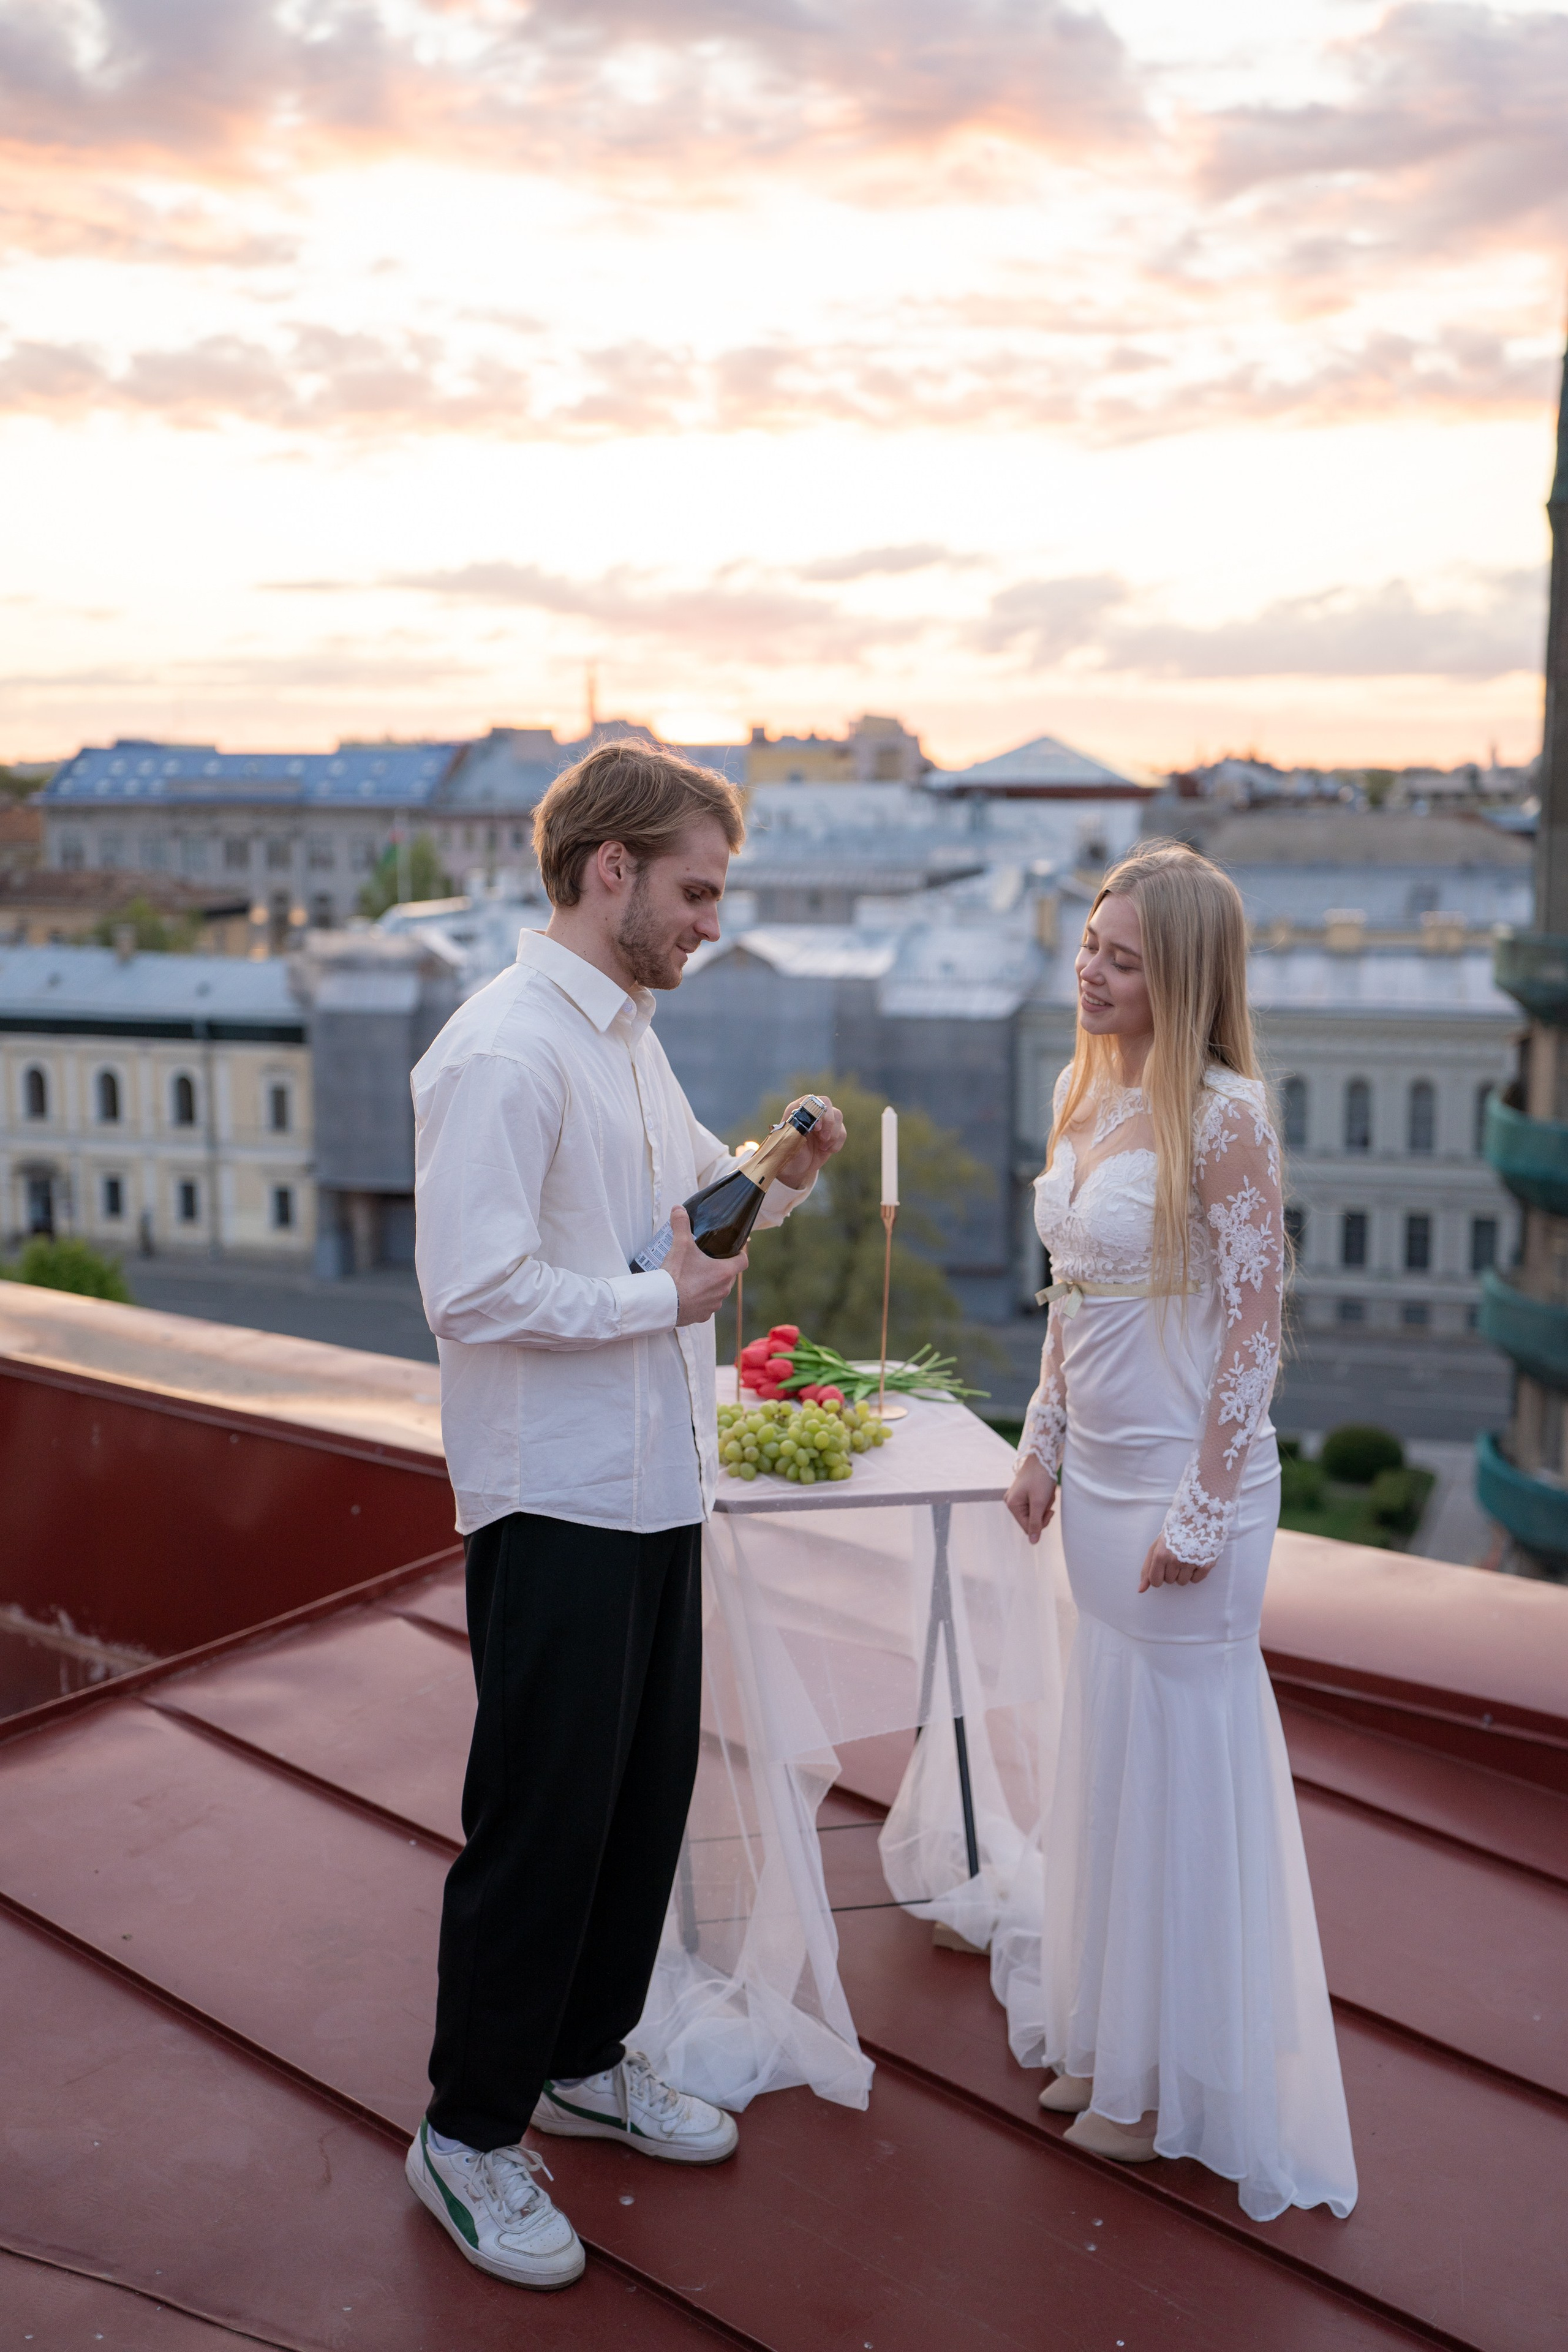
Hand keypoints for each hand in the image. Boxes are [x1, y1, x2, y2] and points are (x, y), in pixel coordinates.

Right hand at [667, 1206, 745, 1326]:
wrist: (662, 1303)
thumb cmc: (676, 1275)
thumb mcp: (680, 1245)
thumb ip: (681, 1225)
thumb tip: (678, 1209)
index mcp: (724, 1272)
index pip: (743, 1261)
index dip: (740, 1254)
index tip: (733, 1250)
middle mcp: (723, 1290)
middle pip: (729, 1276)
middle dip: (720, 1269)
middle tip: (706, 1261)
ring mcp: (713, 1305)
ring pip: (717, 1292)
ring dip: (710, 1285)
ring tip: (694, 1277)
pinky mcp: (702, 1316)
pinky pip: (705, 1305)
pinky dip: (699, 1299)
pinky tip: (687, 1293)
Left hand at [775, 1093, 845, 1188]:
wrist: (798, 1169)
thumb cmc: (789, 1157)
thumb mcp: (787, 1149)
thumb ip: (794, 1137)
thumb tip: (801, 1129)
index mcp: (795, 1112)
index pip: (809, 1100)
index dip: (815, 1111)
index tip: (816, 1128)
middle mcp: (810, 1112)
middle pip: (826, 1103)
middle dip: (828, 1122)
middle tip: (823, 1138)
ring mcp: (823, 1120)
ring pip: (838, 1116)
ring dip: (833, 1134)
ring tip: (823, 1147)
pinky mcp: (833, 1130)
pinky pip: (842, 1131)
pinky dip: (837, 1143)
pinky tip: (827, 1150)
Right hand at [1005, 1456, 1056, 1545]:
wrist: (1042, 1456)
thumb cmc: (1040, 1477)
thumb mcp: (1039, 1502)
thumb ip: (1036, 1523)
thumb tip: (1033, 1542)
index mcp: (1012, 1505)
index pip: (1028, 1527)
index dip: (1041, 1522)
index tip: (1049, 1510)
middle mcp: (1011, 1502)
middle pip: (1032, 1520)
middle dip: (1043, 1511)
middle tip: (1047, 1498)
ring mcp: (1017, 1497)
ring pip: (1035, 1512)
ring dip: (1045, 1504)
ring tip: (1047, 1491)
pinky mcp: (1024, 1493)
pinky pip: (1036, 1504)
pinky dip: (1043, 1499)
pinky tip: (1045, 1489)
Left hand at [1138, 1535, 1211, 1591]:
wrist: (1198, 1516)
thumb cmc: (1175, 1532)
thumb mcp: (1157, 1546)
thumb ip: (1147, 1568)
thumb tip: (1140, 1590)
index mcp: (1161, 1555)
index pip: (1155, 1581)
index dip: (1158, 1576)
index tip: (1162, 1567)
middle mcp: (1175, 1560)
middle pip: (1170, 1581)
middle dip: (1171, 1571)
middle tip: (1176, 1556)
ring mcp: (1191, 1562)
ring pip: (1183, 1582)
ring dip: (1183, 1573)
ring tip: (1186, 1557)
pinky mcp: (1206, 1564)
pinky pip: (1196, 1580)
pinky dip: (1195, 1573)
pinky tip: (1195, 1559)